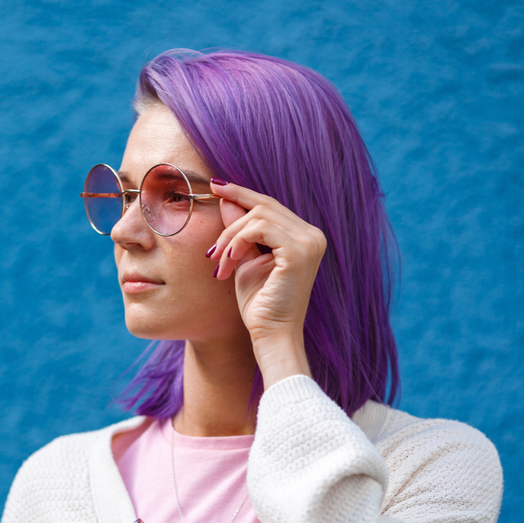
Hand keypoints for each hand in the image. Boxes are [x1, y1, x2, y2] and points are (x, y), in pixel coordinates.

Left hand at [207, 181, 325, 386]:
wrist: (271, 334)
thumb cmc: (259, 304)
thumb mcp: (244, 260)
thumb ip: (239, 231)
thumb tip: (227, 200)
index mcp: (303, 235)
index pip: (269, 205)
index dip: (241, 193)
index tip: (215, 188)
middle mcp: (312, 234)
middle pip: (263, 206)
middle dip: (229, 223)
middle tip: (211, 251)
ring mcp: (309, 241)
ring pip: (257, 216)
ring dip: (229, 238)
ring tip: (219, 264)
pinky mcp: (299, 251)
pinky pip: (259, 228)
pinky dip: (237, 242)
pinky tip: (229, 263)